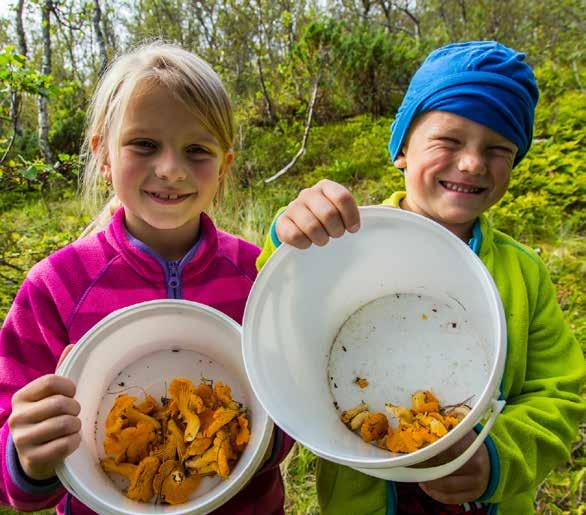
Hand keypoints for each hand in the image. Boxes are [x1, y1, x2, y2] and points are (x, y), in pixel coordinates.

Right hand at [8, 345, 80, 480]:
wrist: (34, 454)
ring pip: (66, 424)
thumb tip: (73, 345)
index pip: (52, 381)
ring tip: (71, 427)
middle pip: (61, 403)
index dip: (69, 387)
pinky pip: (66, 444)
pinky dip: (75, 441)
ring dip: (76, 425)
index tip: (71, 394)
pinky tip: (70, 440)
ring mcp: (22, 439)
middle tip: (73, 413)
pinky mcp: (32, 458)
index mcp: (21, 396)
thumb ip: (61, 371)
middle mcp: (17, 417)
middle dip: (75, 408)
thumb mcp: (49, 394)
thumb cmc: (46, 417)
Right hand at [276, 179, 359, 248]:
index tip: (353, 229)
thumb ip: (350, 213)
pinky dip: (305, 244)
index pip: (342, 197)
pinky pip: (295, 235)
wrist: (299, 224)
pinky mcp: (282, 221)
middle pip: (328, 214)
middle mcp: (308, 193)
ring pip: (312, 226)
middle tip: (336, 234)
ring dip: (321, 238)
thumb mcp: (339, 211)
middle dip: (336, 230)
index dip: (351, 216)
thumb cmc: (326, 219)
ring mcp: (293, 206)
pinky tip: (308, 242)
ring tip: (323, 240)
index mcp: (325, 186)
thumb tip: (357, 225)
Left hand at [417, 430, 489, 503]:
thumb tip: (427, 416)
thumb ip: (449, 426)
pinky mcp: (473, 496)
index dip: (429, 451)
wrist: (492, 463)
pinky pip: (451, 498)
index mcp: (471, 447)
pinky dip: (435, 494)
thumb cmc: (470, 445)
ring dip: (429, 483)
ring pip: (446, 487)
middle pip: (445, 470)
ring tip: (418, 476)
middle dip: (426, 469)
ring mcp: (475, 483)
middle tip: (412, 465)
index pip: (447, 449)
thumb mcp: (464, 432)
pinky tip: (426, 486)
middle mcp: (475, 466)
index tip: (415, 450)